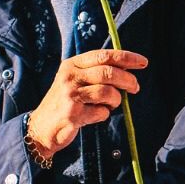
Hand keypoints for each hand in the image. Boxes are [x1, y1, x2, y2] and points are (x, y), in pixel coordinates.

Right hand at [26, 49, 148, 158]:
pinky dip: (104, 114)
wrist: (41, 128)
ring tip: (112, 104)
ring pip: (108, 92)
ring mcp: (70, 95)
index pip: (103, 55)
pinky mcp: (73, 114)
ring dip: (116, 100)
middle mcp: (69, 77)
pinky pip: (101, 112)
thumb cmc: (65, 102)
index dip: (126, 58)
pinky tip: (96, 115)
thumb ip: (95, 72)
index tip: (143, 62)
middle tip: (135, 88)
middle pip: (108, 73)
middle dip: (128, 80)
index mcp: (71, 65)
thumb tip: (128, 69)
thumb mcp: (74, 80)